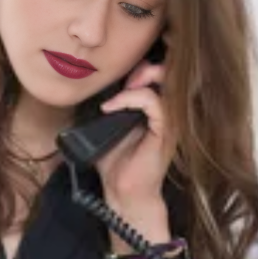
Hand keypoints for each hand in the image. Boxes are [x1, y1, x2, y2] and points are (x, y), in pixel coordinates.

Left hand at [93, 58, 175, 209]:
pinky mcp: (165, 131)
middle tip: (121, 78)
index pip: (158, 74)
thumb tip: (89, 85)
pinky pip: (154, 103)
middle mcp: (166, 111)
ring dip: (137, 79)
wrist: (122, 191)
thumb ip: (106, 105)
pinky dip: (130, 98)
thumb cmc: (114, 161)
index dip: (141, 67)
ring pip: (165, 82)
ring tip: (115, 94)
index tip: (116, 74)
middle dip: (143, 67)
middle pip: (168, 72)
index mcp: (154, 108)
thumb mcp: (105, 126)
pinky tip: (111, 107)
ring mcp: (168, 121)